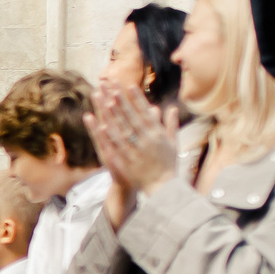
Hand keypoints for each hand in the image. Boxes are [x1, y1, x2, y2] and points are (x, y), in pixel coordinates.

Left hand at [86, 78, 181, 195]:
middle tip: (113, 88)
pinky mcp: (128, 161)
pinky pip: (117, 147)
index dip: (136, 99)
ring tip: (106, 101)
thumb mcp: (173, 143)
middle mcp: (147, 140)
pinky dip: (110, 136)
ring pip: (123, 129)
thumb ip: (171, 124)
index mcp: (158, 134)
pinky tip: (101, 126)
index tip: (129, 86)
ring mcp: (137, 150)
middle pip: (132, 117)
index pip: (145, 113)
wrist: (164, 187)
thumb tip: (172, 107)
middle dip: (122, 101)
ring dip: (114, 115)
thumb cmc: (168, 164)